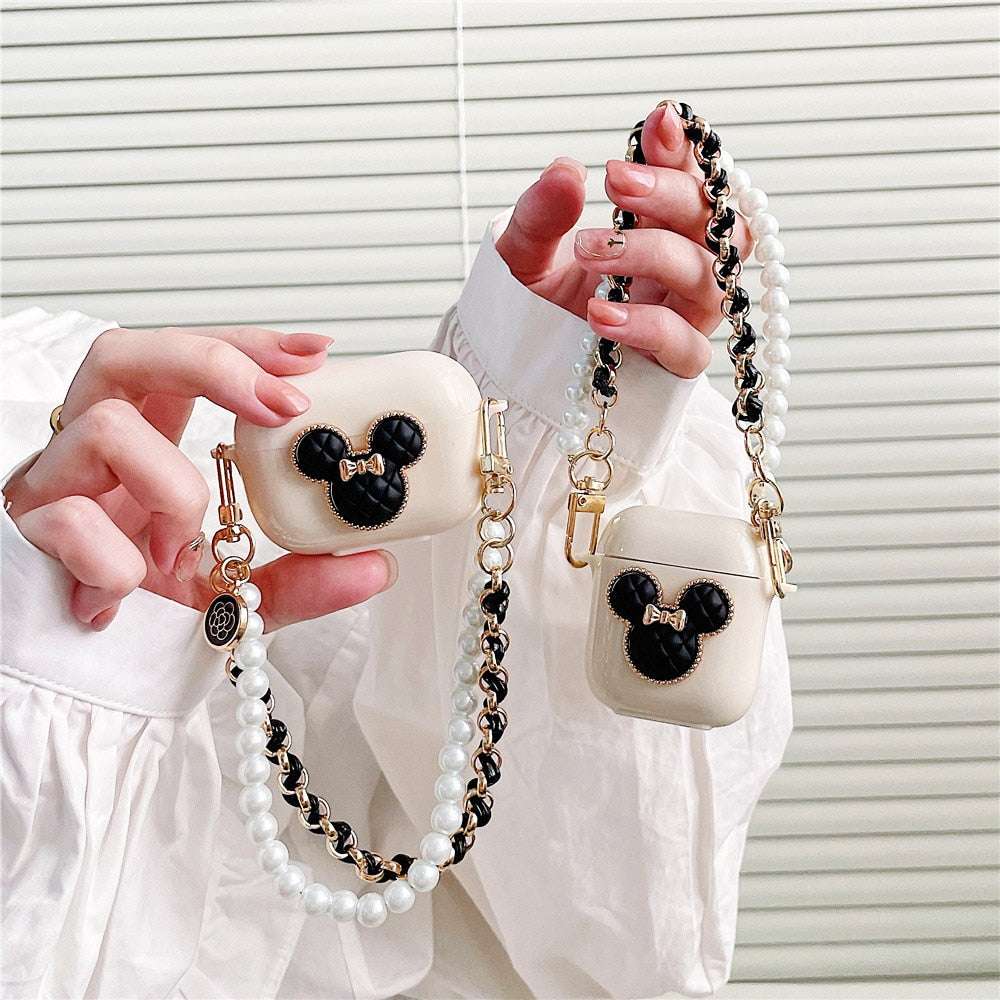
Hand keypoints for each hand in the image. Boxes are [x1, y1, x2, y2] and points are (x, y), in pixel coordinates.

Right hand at [3, 326, 395, 629]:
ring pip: (105, 427)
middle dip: (211, 363)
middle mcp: (92, 453)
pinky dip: (115, 559)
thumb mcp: (237, 592)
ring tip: (179, 545)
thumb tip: (377, 565)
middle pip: (126, 354)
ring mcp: (53, 485)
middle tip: (282, 405)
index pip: (183, 365)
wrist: (79, 684)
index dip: (243, 347)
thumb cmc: (146, 620)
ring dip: (169, 487)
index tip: (312, 353)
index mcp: (143, 447)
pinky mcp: (25, 532)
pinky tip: (125, 593)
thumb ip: (302, 577)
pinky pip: (68, 517)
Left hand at [495, 103, 752, 377]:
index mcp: (659, 228)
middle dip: (672, 194)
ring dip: (655, 253)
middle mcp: (684, 267)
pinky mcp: (675, 364)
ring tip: (591, 249)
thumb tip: (567, 171)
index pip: (692, 179)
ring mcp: (685, 316)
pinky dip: (647, 325)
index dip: (684, 150)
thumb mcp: (525, 254)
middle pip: (719, 222)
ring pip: (709, 277)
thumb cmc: (539, 306)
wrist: (526, 371)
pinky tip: (600, 312)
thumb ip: (541, 215)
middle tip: (616, 182)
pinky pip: (686, 346)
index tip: (658, 122)